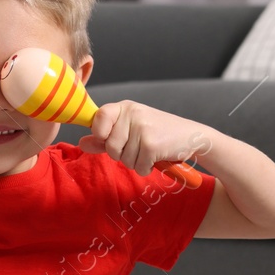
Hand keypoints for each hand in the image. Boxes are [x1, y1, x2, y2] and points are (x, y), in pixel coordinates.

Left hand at [77, 100, 212, 174]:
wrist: (193, 137)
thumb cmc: (158, 134)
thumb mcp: (130, 131)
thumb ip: (104, 138)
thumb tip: (81, 143)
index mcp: (125, 107)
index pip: (98, 118)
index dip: (100, 134)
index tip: (109, 137)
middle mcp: (133, 114)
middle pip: (110, 147)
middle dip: (123, 154)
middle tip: (140, 147)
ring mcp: (142, 128)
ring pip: (124, 159)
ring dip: (136, 162)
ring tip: (150, 150)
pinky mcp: (151, 144)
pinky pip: (138, 167)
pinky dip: (147, 168)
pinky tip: (157, 157)